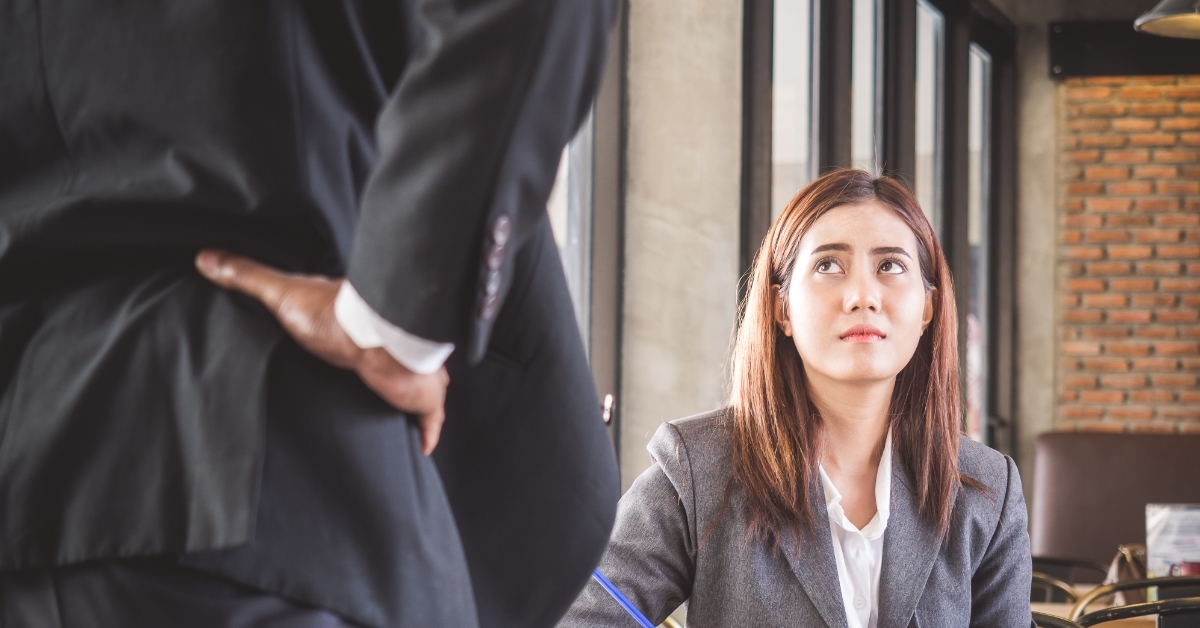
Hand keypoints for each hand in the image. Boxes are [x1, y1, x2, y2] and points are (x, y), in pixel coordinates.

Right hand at [195, 250, 448, 454]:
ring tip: (394, 412)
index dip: (355, 340)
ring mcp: (411, 372)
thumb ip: (247, 276)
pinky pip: (430, 419)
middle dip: (386, 370)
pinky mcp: (421, 397)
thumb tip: (206, 258)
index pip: (361, 331)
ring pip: (414, 386)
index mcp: (361, 322)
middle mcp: (391, 345)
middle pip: (391, 360)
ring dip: (406, 396)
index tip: (346, 350)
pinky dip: (427, 431)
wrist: (376, 339)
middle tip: (373, 388)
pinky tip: (422, 444)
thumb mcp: (281, 293)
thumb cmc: (333, 316)